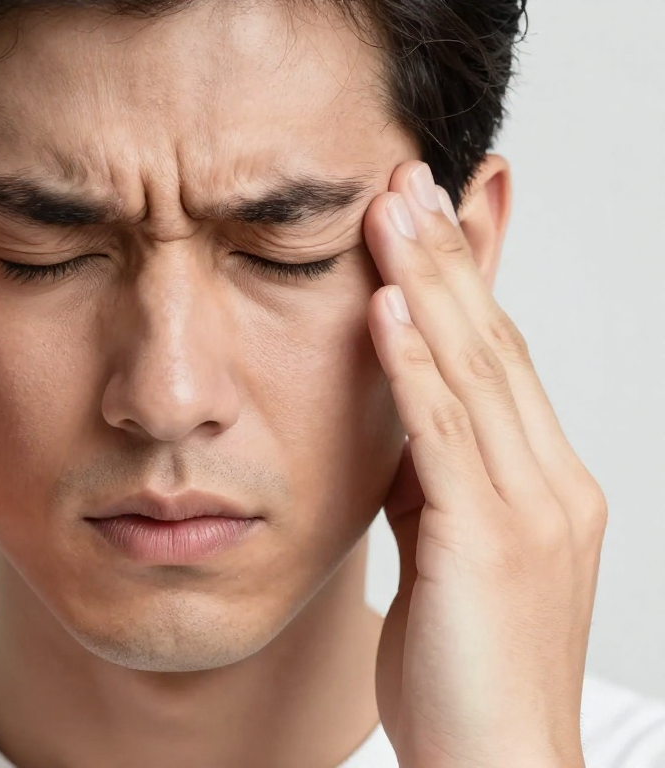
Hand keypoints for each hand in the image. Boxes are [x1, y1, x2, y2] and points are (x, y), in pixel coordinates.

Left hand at [365, 161, 605, 767]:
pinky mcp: (491, 544)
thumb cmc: (465, 673)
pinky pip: (444, 436)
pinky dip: (412, 366)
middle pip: (493, 344)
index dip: (466, 282)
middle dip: (450, 257)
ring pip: (475, 371)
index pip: (500, 358)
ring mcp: (529, 510)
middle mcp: (550, 483)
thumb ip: (429, 486)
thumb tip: (396, 426)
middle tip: (408, 180)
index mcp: (538, 484)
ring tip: (392, 209)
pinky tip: (382, 307)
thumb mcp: (443, 557)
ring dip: (429, 284)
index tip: (433, 216)